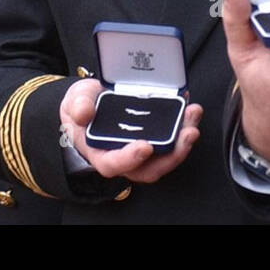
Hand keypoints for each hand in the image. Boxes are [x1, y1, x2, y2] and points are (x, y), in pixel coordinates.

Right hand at [59, 77, 202, 184]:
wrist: (93, 102)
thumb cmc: (85, 107)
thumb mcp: (75, 101)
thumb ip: (78, 105)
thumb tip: (84, 113)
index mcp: (101, 153)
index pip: (114, 164)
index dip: (130, 158)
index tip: (145, 146)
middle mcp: (125, 157)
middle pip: (150, 168)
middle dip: (173, 153)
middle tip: (188, 132)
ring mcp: (143, 149)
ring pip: (166, 156)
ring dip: (184, 139)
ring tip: (193, 115)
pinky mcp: (156, 137)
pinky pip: (173, 139)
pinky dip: (183, 124)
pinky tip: (190, 108)